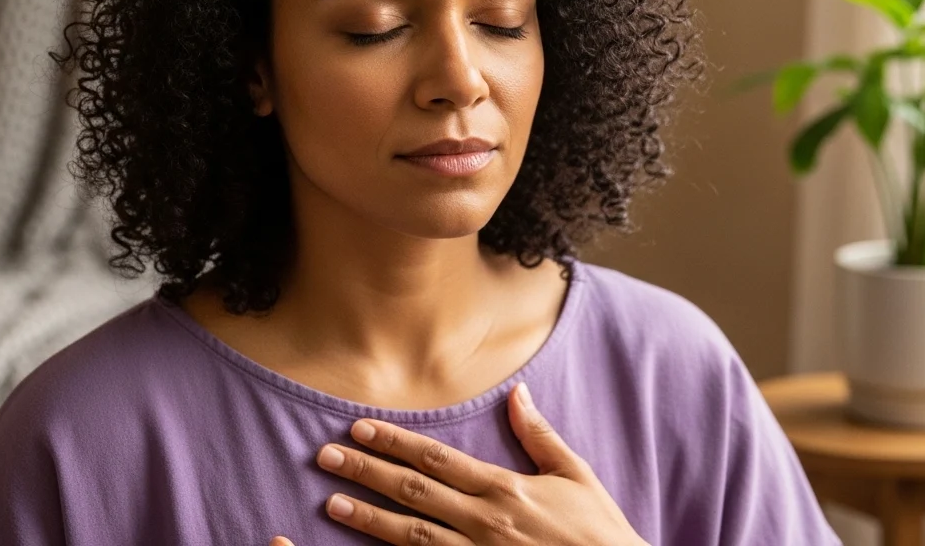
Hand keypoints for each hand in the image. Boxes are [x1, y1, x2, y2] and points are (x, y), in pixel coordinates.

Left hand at [268, 382, 647, 545]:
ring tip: (332, 503)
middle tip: (325, 457)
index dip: (396, 441)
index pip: (438, 459)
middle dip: (367, 472)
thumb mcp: (576, 476)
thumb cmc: (599, 533)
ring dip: (368, 519)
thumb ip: (539, 436)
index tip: (360, 428)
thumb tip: (517, 393)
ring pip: (411, 536)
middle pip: (414, 492)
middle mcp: (485, 523)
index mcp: (505, 490)